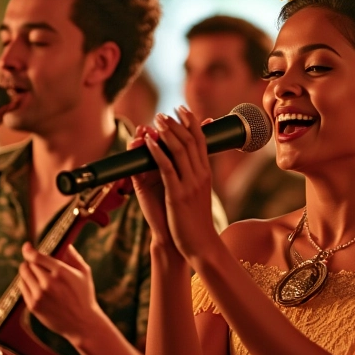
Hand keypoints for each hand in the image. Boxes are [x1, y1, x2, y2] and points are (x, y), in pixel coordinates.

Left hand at [19, 242, 101, 342]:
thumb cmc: (84, 295)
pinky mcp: (33, 305)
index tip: (27, 247)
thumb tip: (65, 244)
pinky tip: (34, 284)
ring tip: (33, 273)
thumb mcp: (84, 273)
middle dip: (30, 262)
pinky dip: (26, 283)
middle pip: (28, 265)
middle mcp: (48, 283)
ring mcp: (39, 295)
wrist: (82, 323)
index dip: (28, 250)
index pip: (36, 256)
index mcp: (61, 272)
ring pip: (23, 276)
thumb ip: (74, 257)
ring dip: (26, 272)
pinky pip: (22, 288)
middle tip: (34, 263)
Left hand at [138, 107, 219, 263]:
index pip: (202, 141)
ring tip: (156, 120)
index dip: (193, 123)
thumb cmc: (195, 222)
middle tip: (163, 113)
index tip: (183, 109)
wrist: (200, 244)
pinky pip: (167, 168)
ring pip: (180, 150)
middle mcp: (200, 176)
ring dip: (167, 132)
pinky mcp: (178, 195)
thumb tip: (186, 164)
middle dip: (176, 123)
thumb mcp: (196, 195)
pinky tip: (149, 142)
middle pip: (191, 141)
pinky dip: (157, 152)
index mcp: (205, 174)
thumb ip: (192, 178)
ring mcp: (190, 185)